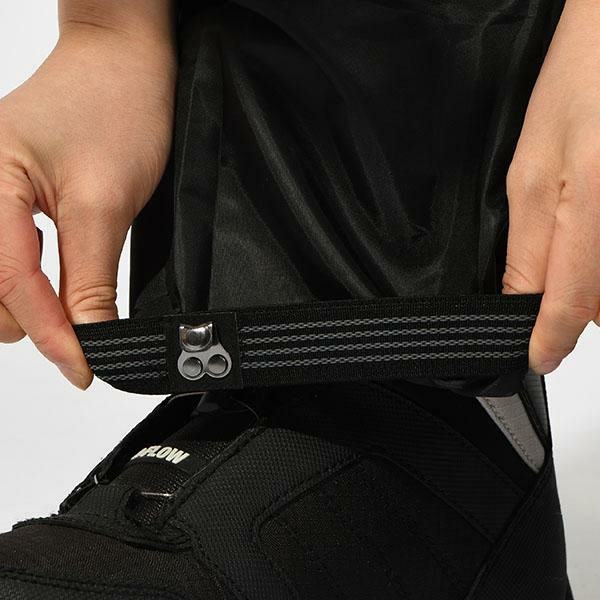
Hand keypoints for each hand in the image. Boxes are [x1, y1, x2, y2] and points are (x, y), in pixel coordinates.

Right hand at [0, 22, 175, 387]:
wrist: (125, 62)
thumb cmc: (115, 106)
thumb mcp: (105, 204)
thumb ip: (90, 279)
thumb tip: (89, 339)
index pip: (12, 284)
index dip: (53, 335)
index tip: (85, 370)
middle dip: (38, 321)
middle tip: (83, 344)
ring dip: (35, 306)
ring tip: (76, 314)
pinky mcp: (8, 198)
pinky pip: (9, 257)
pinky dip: (35, 284)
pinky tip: (60, 286)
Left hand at [503, 0, 599, 374]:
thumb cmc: (582, 80)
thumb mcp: (530, 167)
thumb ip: (529, 242)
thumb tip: (525, 302)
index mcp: (591, 199)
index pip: (568, 299)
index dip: (548, 338)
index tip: (537, 358)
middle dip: (577, 307)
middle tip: (556, 279)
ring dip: (597, 285)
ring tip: (583, 228)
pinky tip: (594, 223)